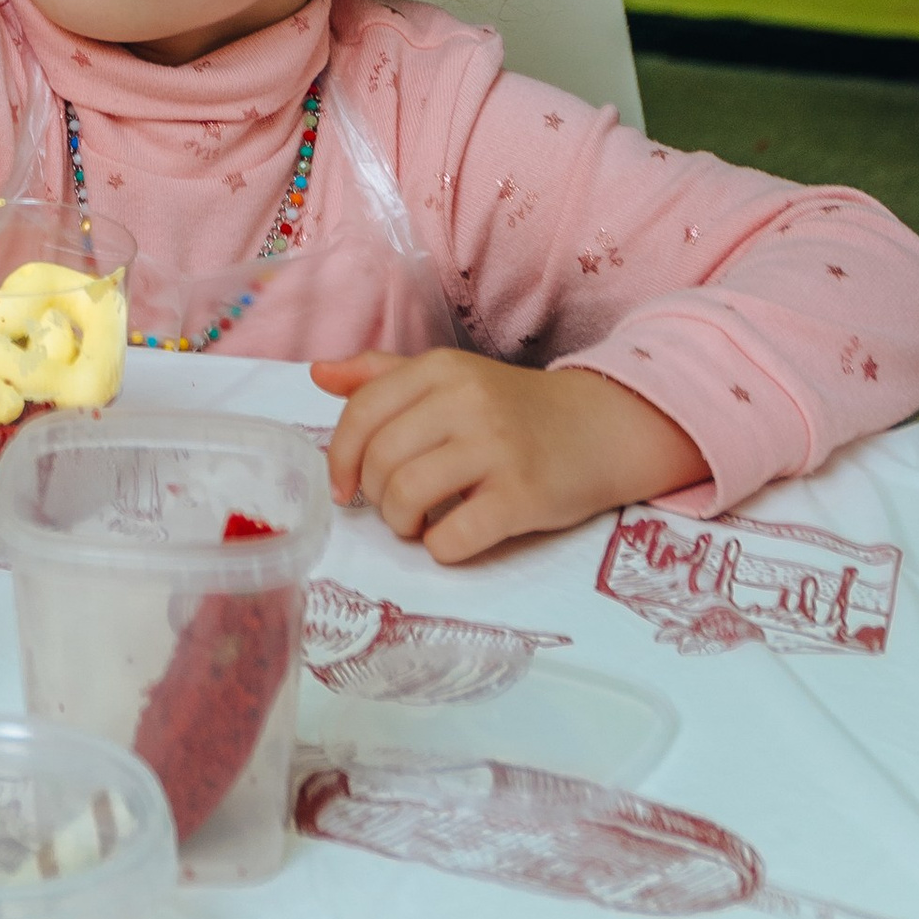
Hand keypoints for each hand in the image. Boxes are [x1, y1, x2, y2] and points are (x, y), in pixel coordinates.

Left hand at [311, 349, 709, 559]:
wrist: (600, 429)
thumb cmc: (513, 409)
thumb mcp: (451, 378)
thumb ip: (382, 375)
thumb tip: (319, 373)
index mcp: (440, 370)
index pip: (362, 412)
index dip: (339, 457)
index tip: (343, 488)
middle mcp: (465, 401)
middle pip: (380, 460)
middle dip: (373, 496)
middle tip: (394, 506)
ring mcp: (496, 448)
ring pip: (407, 496)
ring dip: (402, 524)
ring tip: (419, 523)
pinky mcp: (523, 496)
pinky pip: (454, 537)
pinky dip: (440, 549)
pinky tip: (451, 539)